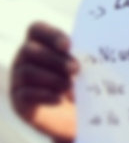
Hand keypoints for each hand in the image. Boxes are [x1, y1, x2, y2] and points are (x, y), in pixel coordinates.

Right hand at [10, 22, 78, 142]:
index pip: (37, 29)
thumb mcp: (81, 66)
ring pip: (27, 72)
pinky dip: (45, 96)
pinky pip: (26, 94)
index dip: (51, 35)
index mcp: (39, 41)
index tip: (68, 45)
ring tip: (70, 86)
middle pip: (30, 50)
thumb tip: (97, 53)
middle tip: (76, 69)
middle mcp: (24, 57)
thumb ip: (82, 56)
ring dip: (52, 79)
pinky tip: (59, 99)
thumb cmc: (78, 80)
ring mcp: (18, 78)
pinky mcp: (18, 99)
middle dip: (55, 60)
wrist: (71, 113)